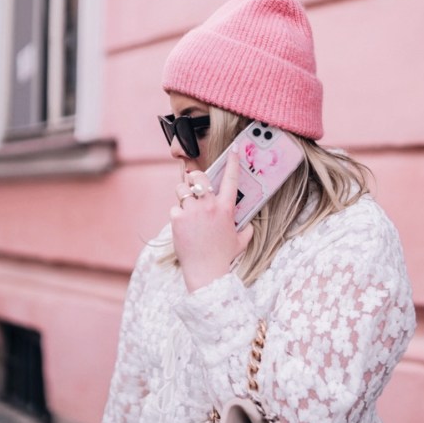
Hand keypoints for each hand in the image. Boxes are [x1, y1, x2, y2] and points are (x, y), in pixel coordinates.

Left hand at [171, 145, 252, 292]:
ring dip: (183, 195)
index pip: (231, 179)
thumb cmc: (224, 257)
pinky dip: (177, 215)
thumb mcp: (241, 241)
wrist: (207, 272)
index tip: (233, 150)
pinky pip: (174, 208)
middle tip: (194, 182)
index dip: (233, 162)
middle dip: (194, 176)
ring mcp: (192, 211)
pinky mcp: (177, 219)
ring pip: (182, 190)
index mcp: (226, 208)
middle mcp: (209, 206)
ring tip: (187, 207)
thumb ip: (246, 229)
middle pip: (198, 176)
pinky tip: (182, 227)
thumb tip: (249, 225)